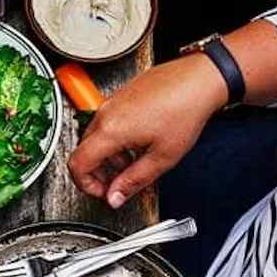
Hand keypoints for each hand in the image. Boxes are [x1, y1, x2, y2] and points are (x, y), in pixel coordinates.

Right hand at [68, 55, 226, 205]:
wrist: (199, 79)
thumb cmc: (185, 110)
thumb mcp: (162, 157)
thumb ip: (133, 181)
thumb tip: (115, 197)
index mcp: (111, 131)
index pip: (77, 165)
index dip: (86, 185)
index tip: (102, 192)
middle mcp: (106, 113)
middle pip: (84, 151)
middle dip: (98, 173)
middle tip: (118, 183)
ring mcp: (112, 102)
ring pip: (96, 137)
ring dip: (108, 157)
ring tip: (133, 163)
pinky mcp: (121, 96)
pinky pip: (106, 123)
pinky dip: (114, 140)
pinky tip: (138, 143)